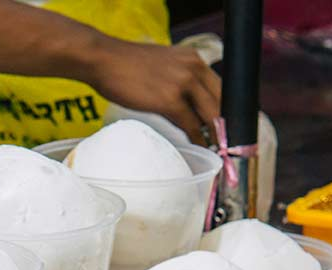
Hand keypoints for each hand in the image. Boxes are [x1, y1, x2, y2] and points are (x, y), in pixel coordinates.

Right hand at [87, 41, 221, 143]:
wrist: (104, 60)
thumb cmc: (126, 65)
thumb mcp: (163, 64)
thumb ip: (179, 78)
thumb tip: (188, 103)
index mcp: (193, 58)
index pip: (221, 86)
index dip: (226, 108)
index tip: (226, 124)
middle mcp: (193, 68)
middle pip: (220, 102)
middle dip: (226, 124)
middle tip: (226, 140)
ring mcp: (183, 83)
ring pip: (210, 115)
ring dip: (216, 135)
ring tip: (217, 148)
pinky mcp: (170, 100)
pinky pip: (192, 125)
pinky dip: (198, 139)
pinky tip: (200, 147)